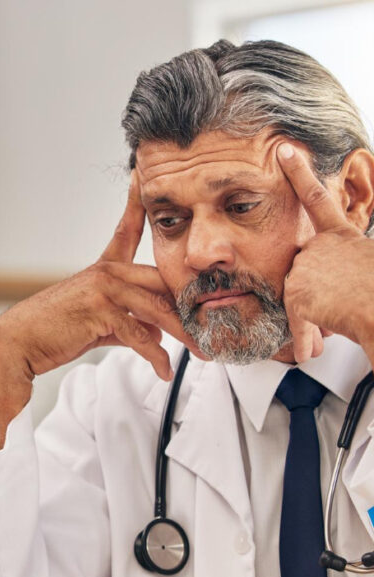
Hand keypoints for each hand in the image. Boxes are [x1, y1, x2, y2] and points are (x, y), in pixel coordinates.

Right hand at [0, 174, 203, 453]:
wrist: (20, 342)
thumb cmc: (54, 331)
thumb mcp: (96, 323)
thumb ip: (128, 324)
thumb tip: (157, 336)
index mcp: (104, 269)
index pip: (126, 230)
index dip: (137, 204)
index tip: (144, 177)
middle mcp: (106, 273)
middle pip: (162, 284)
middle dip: (192, 308)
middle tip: (216, 328)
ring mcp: (103, 291)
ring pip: (158, 311)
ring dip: (184, 336)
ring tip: (204, 353)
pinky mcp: (100, 313)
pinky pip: (140, 336)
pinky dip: (156, 357)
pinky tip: (164, 371)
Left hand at [277, 143, 373, 362]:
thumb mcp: (365, 265)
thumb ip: (344, 267)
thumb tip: (340, 277)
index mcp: (343, 237)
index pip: (317, 198)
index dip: (300, 173)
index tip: (286, 151)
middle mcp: (320, 246)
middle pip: (304, 274)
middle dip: (319, 296)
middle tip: (344, 305)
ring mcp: (306, 267)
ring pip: (299, 299)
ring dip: (317, 319)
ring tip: (343, 321)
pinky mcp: (296, 292)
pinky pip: (295, 322)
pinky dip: (304, 339)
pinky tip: (310, 350)